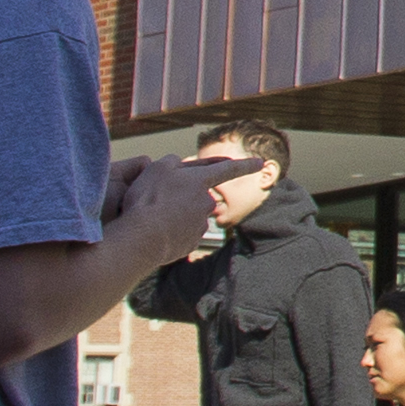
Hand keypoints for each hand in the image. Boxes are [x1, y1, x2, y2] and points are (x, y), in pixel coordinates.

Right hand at [103, 151, 243, 231]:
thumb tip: (179, 165)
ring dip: (176, 215)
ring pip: (190, 215)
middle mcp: (207, 202)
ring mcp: (201, 224)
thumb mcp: (156, 169)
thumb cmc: (148, 199)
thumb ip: (172, 162)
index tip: (261, 162)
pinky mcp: (192, 243)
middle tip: (159, 200)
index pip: (228, 169)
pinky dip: (173, 232)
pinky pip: (183, 233)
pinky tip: (158, 232)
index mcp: (201, 180)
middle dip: (184, 197)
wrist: (143, 237)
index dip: (245, 165)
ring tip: (154, 218)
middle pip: (199, 196)